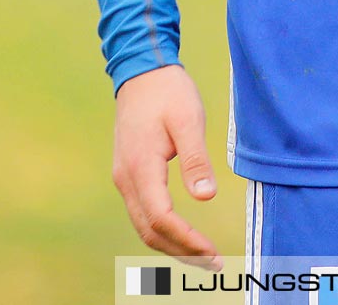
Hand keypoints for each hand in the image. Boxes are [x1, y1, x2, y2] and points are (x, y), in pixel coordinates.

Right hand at [112, 64, 222, 268]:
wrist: (142, 73)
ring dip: (171, 245)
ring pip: (144, 225)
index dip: (186, 239)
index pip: (162, 218)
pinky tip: (181, 234)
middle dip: (180, 251)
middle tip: (212, 264)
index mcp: (141, 169)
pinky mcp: (129, 174)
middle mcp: (127, 180)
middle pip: (150, 231)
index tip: (212, 251)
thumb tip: (205, 196)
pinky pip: (143, 212)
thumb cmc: (168, 93)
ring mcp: (125, 178)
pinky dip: (162, 230)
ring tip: (201, 256)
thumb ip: (195, 158)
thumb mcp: (188, 119)